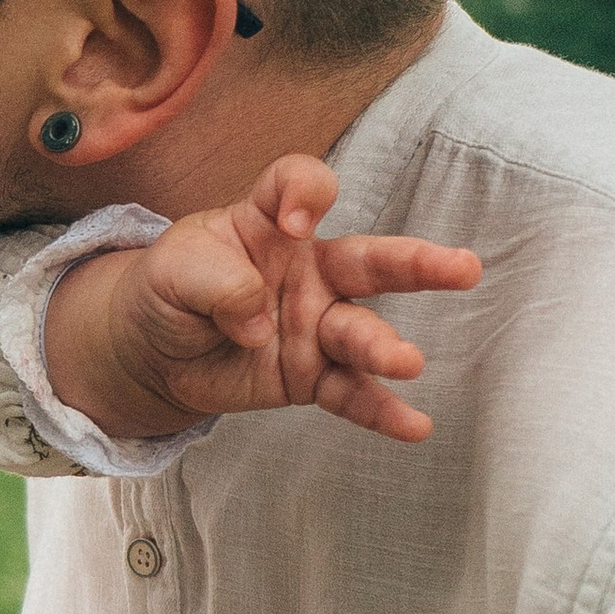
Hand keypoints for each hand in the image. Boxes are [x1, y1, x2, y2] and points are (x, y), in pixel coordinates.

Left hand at [43, 155, 480, 445]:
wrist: (150, 350)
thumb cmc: (169, 287)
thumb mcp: (173, 268)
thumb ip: (217, 283)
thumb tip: (261, 323)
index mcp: (271, 223)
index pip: (301, 186)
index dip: (306, 194)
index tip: (298, 220)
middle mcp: (309, 270)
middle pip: (369, 259)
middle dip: (417, 263)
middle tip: (464, 268)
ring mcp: (316, 324)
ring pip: (361, 332)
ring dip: (384, 348)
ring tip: (407, 362)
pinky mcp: (310, 375)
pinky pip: (350, 392)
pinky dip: (380, 410)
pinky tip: (414, 426)